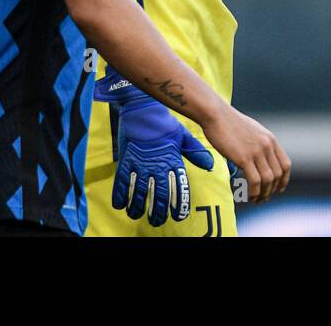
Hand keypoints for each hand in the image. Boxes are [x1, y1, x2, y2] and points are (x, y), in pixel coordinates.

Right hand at [113, 100, 214, 224]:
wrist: (143, 110)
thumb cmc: (165, 124)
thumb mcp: (183, 137)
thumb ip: (195, 153)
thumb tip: (210, 165)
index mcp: (172, 160)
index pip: (177, 187)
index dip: (178, 204)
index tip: (179, 215)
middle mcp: (156, 164)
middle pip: (158, 194)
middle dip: (158, 211)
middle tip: (158, 221)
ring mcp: (140, 163)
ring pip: (138, 192)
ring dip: (138, 206)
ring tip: (138, 215)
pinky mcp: (126, 160)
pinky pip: (121, 182)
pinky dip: (120, 195)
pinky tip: (120, 205)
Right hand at [201, 104, 289, 202]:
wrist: (216, 114)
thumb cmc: (228, 122)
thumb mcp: (251, 130)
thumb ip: (259, 143)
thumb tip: (258, 158)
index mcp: (270, 139)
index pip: (285, 165)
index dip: (283, 180)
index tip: (277, 189)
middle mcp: (267, 145)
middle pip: (277, 175)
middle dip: (272, 190)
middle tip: (263, 198)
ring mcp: (257, 152)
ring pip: (267, 180)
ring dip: (263, 194)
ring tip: (255, 200)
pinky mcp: (244, 158)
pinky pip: (254, 181)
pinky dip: (253, 192)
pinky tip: (247, 196)